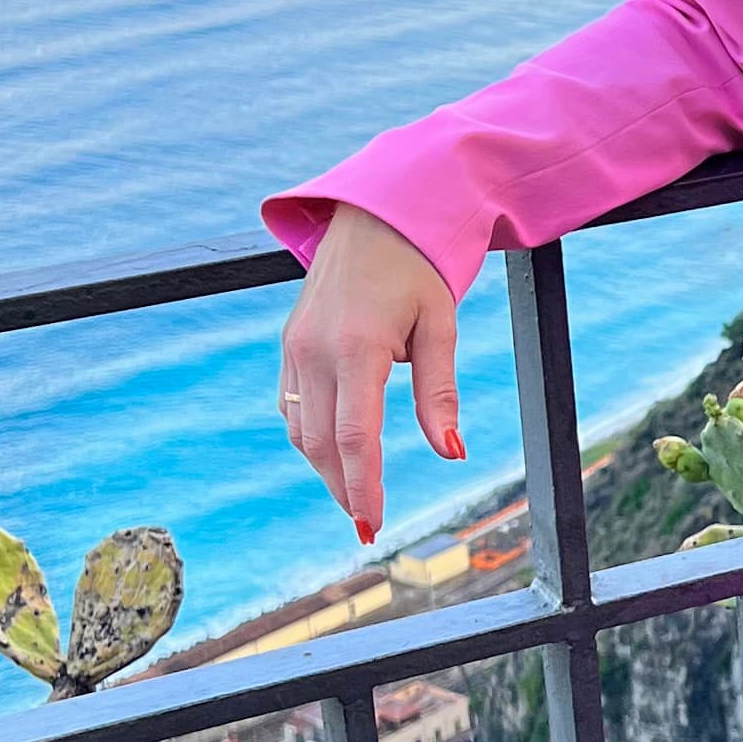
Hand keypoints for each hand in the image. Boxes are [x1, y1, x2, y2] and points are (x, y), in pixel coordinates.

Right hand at [278, 206, 462, 544]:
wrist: (373, 215)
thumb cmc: (417, 266)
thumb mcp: (440, 325)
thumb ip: (440, 392)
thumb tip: (452, 452)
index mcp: (356, 346)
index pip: (356, 437)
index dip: (363, 488)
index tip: (371, 525)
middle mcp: (315, 350)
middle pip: (323, 442)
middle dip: (343, 488)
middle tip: (366, 525)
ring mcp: (295, 346)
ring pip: (301, 428)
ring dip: (325, 467)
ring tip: (353, 495)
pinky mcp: (290, 343)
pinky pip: (293, 404)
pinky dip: (311, 435)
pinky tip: (335, 451)